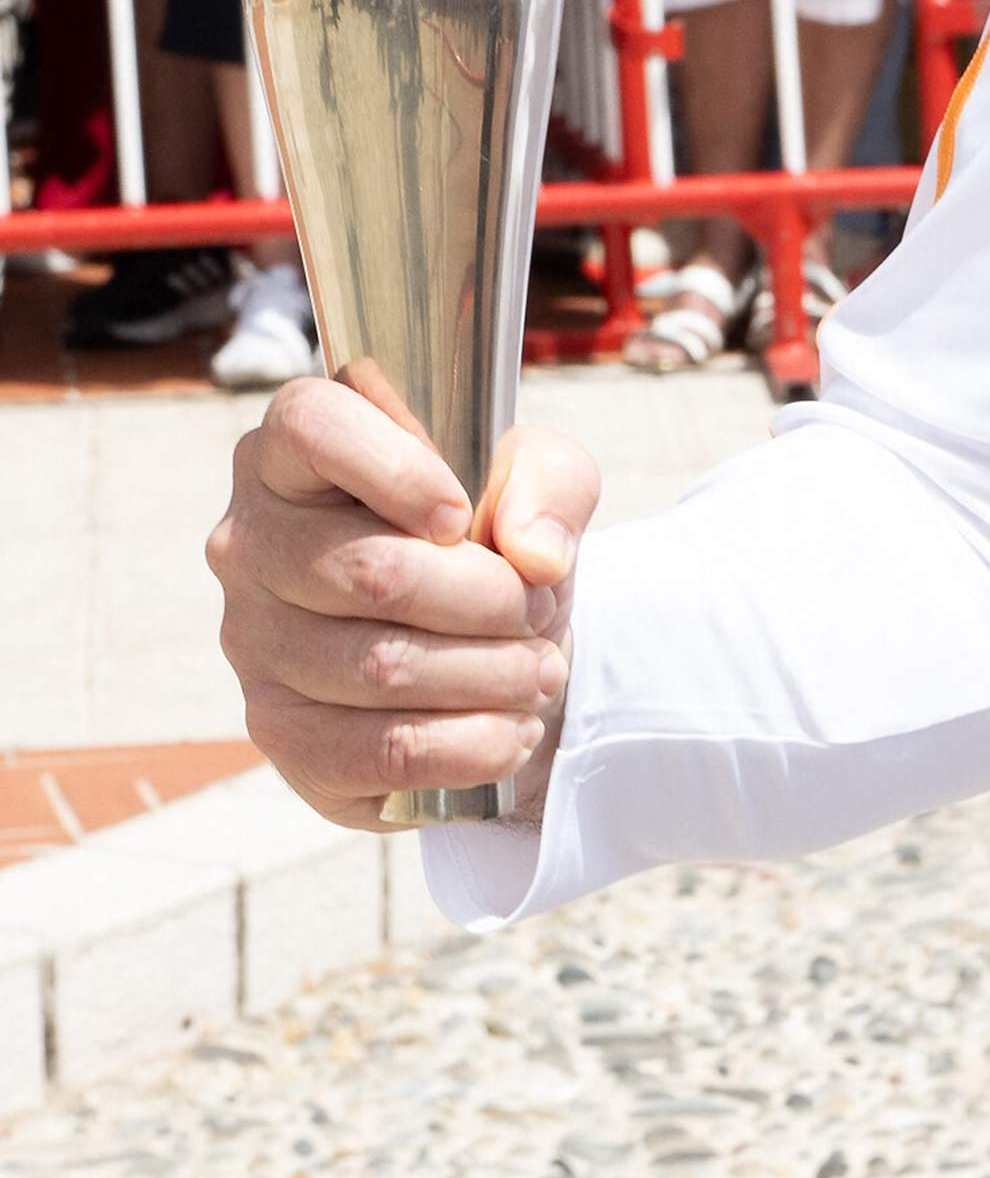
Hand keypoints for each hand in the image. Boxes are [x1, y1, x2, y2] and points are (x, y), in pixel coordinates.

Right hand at [208, 377, 591, 830]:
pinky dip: (468, 746)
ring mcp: (253, 644)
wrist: (488, 637)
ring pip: (381, 668)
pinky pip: (376, 753)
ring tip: (541, 670)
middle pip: (370, 572)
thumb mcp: (541, 480)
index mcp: (294, 457)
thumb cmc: (494, 537)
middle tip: (542, 608)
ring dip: (493, 675)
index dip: (400, 469)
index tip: (464, 515)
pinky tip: (511, 730)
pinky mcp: (280, 736)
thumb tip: (535, 556)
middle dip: (490, 599)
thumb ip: (551, 484)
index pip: (308, 424)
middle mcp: (251, 545)